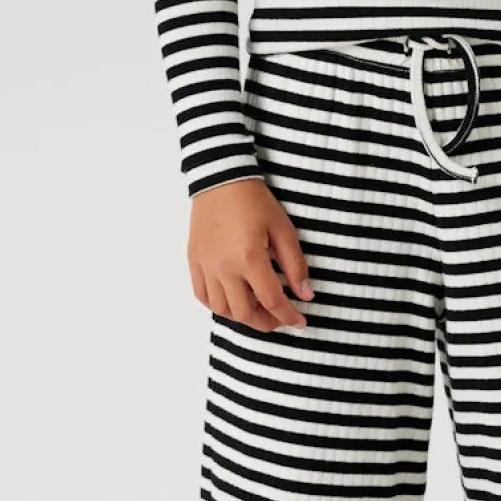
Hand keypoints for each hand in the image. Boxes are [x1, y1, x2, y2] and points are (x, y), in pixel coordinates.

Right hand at [187, 178, 312, 332]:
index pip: (272, 301)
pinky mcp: (194, 260)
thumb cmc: (253, 200)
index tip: (300, 322)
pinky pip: (202, 295)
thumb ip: (295, 265)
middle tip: (279, 317)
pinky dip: (218, 305)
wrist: (220, 178)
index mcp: (249, 258)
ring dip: (242, 316)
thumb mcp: (283, 229)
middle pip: (244, 314)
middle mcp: (224, 267)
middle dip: (266, 322)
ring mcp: (205, 265)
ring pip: (221, 309)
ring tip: (257, 309)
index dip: (289, 317)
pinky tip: (232, 300)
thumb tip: (306, 295)